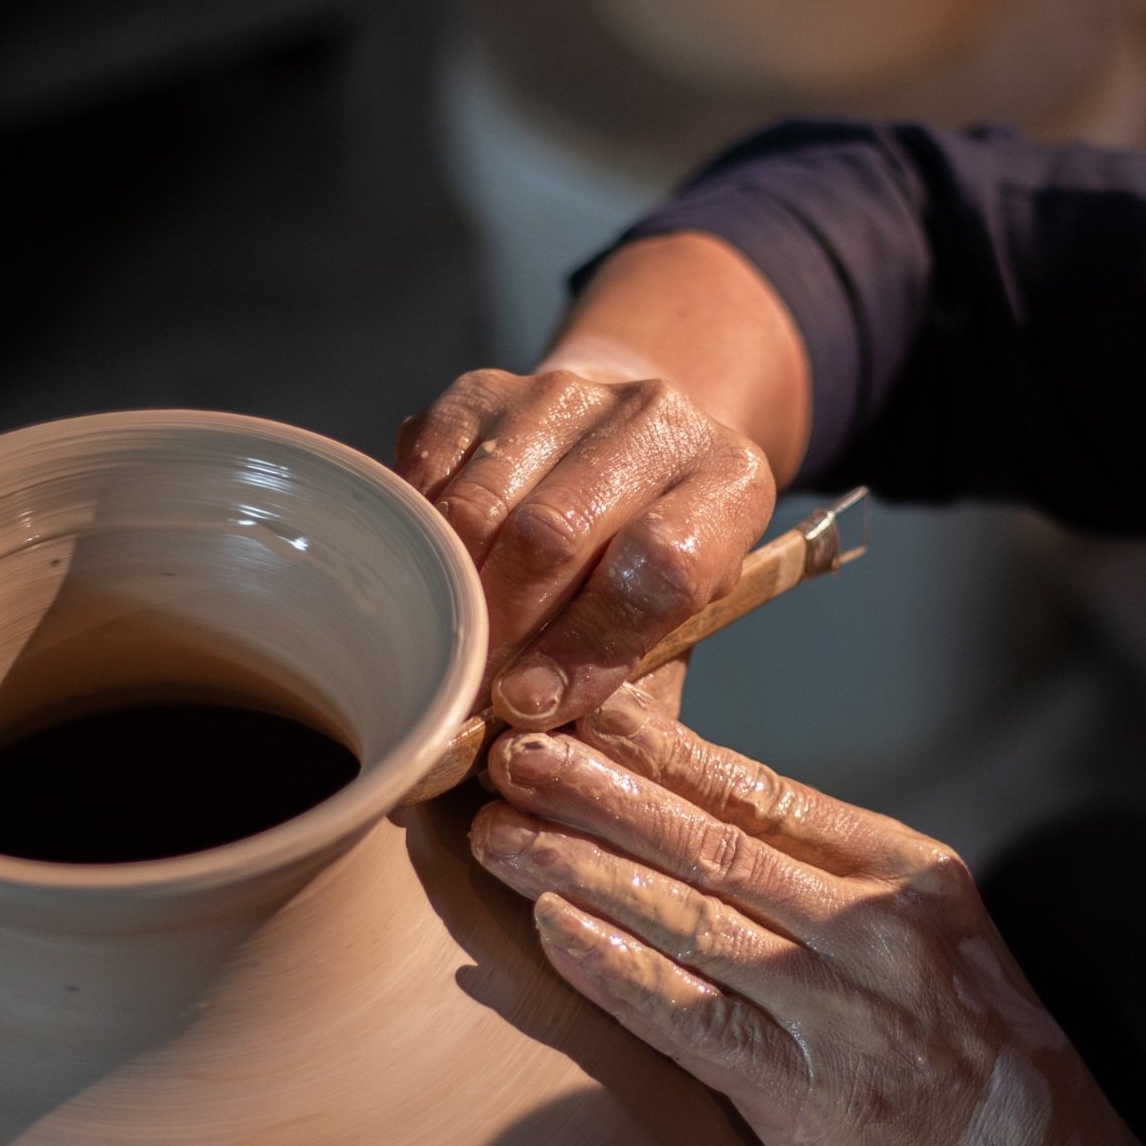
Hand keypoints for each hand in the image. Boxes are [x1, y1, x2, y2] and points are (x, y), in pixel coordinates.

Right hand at [395, 367, 773, 729]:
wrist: (626, 444)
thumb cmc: (647, 566)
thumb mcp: (674, 626)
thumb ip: (629, 690)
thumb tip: (543, 759)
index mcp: (730, 481)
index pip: (659, 564)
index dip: (589, 645)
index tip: (530, 708)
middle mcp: (656, 419)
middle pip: (554, 531)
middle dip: (502, 631)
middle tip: (465, 697)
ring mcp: (566, 392)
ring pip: (480, 503)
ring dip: (449, 594)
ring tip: (440, 654)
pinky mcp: (485, 385)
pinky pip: (427, 469)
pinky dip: (415, 538)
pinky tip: (424, 582)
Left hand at [468, 684, 1145, 1145]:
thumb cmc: (974, 1055)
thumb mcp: (927, 934)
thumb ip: (826, 878)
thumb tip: (697, 819)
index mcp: (904, 870)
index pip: (762, 790)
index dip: (661, 751)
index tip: (583, 712)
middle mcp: (876, 927)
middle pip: (712, 841)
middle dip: (598, 793)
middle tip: (509, 755)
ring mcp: (842, 1010)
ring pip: (690, 917)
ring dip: (579, 868)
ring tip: (499, 834)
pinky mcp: (808, 1095)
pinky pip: (691, 1017)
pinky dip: (615, 970)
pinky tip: (549, 930)